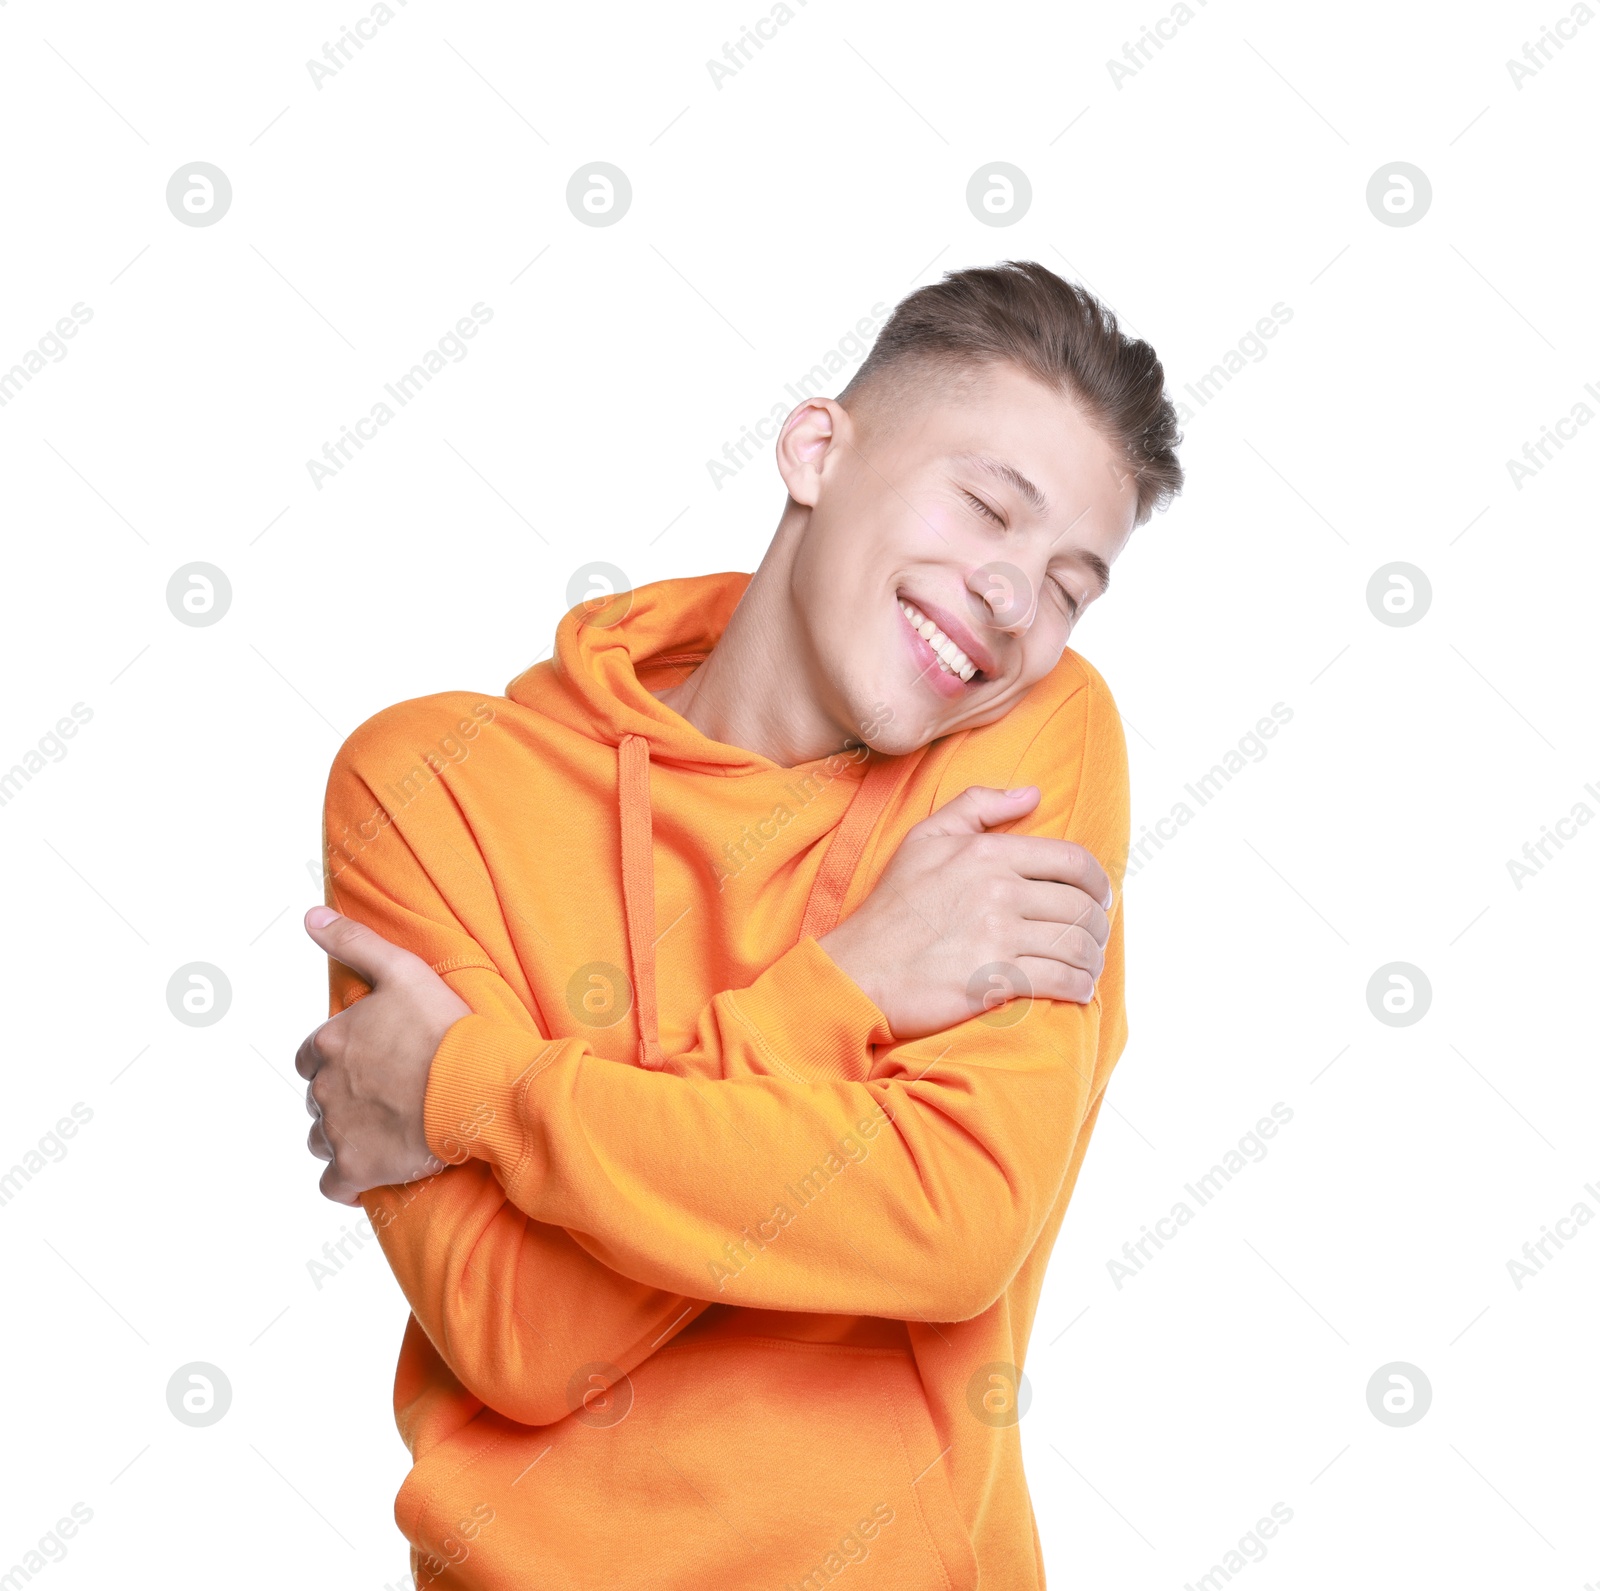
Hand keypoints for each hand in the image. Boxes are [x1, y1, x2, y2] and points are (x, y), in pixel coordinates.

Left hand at [296, 905, 470, 1204]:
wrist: (476, 1083)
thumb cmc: (444, 1026)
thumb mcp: (401, 969)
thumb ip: (353, 941)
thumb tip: (310, 916)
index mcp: (330, 1041)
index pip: (311, 1056)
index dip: (337, 1060)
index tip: (370, 1064)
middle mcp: (324, 1087)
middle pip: (317, 1099)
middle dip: (342, 1099)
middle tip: (385, 1097)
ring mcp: (338, 1130)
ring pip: (322, 1140)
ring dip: (344, 1137)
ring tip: (384, 1132)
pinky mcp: (356, 1168)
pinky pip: (334, 1185)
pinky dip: (347, 1182)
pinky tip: (372, 1173)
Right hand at [817, 786, 1111, 1041]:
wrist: (858, 970)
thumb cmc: (891, 907)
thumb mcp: (924, 839)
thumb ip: (977, 806)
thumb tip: (1033, 794)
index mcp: (987, 853)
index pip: (1071, 861)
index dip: (1098, 881)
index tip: (1101, 897)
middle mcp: (997, 891)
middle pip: (1080, 907)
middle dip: (1097, 926)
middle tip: (1094, 938)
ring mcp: (997, 937)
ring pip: (1076, 945)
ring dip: (1092, 959)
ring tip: (1088, 966)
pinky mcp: (995, 980)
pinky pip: (1060, 980)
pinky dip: (1079, 986)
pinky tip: (1078, 990)